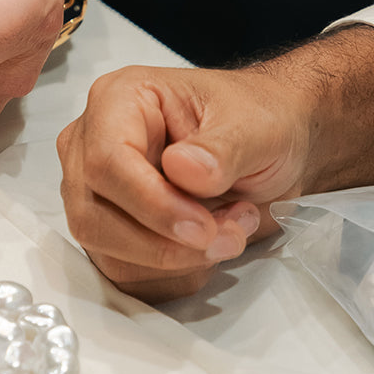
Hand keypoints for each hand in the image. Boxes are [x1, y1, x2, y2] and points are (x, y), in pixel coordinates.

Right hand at [56, 27, 373, 302]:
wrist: (283, 140)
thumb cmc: (268, 118)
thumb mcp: (258, 124)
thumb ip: (223, 148)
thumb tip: (185, 170)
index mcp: (117, 101)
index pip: (108, 167)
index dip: (155, 207)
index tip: (209, 228)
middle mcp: (91, 141)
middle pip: (95, 212)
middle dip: (165, 237)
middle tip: (229, 236)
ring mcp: (94, 184)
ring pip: (101, 245)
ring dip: (168, 256)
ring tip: (227, 231)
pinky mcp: (109, 222)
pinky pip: (117, 266)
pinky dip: (164, 271)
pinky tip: (207, 249)